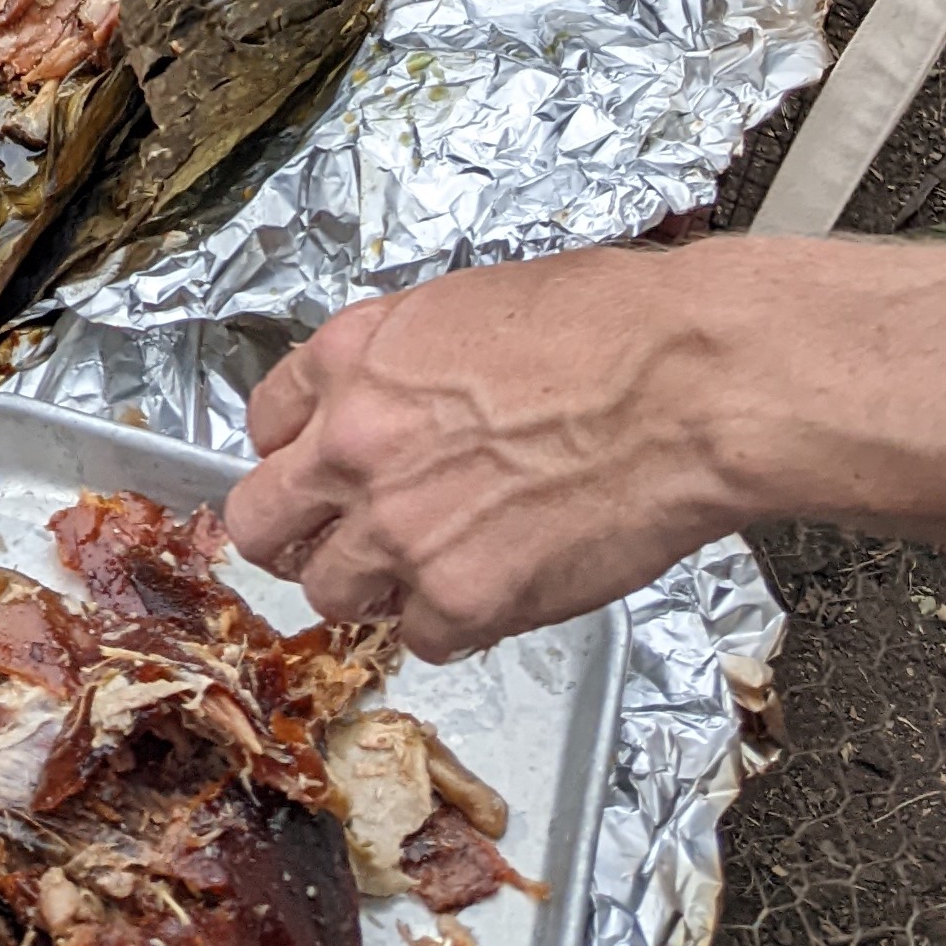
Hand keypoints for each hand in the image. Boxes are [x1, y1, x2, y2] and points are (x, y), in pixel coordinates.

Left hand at [225, 250, 741, 659]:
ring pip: (330, 594)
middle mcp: (352, 446)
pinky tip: (498, 586)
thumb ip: (399, 364)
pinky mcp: (461, 598)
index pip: (264, 424)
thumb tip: (386, 402)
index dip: (293, 454)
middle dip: (292, 536)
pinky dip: (456, 624)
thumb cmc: (607, 327)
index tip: (315, 470)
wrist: (686, 384)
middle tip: (335, 541)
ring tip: (431, 567)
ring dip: (373, 586)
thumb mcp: (466, 307)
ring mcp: (400, 530)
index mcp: (350, 359)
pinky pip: (424, 638)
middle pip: (259, 523)